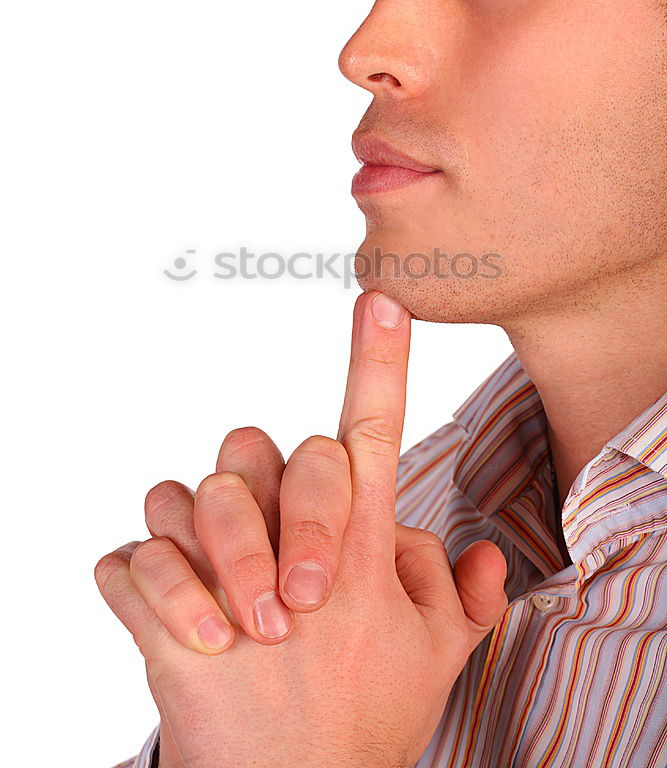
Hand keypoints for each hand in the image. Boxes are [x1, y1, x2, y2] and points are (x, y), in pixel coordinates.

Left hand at [95, 290, 508, 767]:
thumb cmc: (363, 722)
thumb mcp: (439, 659)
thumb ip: (461, 592)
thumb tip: (472, 547)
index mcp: (362, 556)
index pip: (374, 438)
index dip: (379, 364)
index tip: (378, 302)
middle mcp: (295, 563)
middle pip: (264, 450)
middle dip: (267, 483)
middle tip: (282, 562)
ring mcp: (227, 598)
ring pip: (180, 493)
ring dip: (189, 523)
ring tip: (215, 580)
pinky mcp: (166, 638)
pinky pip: (125, 564)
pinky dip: (135, 577)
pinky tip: (168, 614)